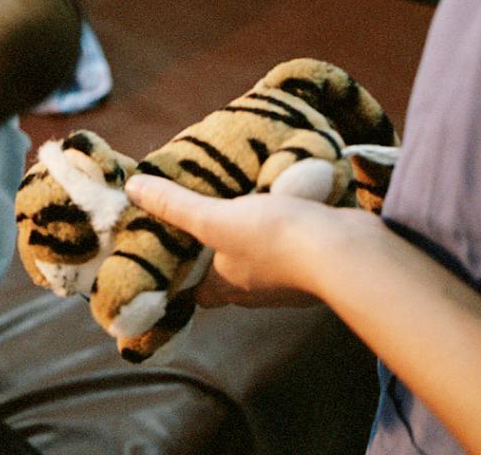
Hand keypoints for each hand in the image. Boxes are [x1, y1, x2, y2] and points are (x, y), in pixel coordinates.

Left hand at [125, 174, 352, 307]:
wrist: (346, 250)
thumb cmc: (275, 240)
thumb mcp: (216, 218)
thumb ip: (176, 206)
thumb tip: (134, 189)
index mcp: (226, 286)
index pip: (195, 291)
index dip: (182, 277)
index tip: (172, 255)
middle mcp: (255, 290)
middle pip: (227, 275)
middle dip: (217, 253)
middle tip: (205, 221)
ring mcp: (289, 280)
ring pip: (263, 261)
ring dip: (254, 239)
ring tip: (242, 207)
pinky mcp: (316, 263)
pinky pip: (294, 248)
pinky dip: (287, 232)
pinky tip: (284, 206)